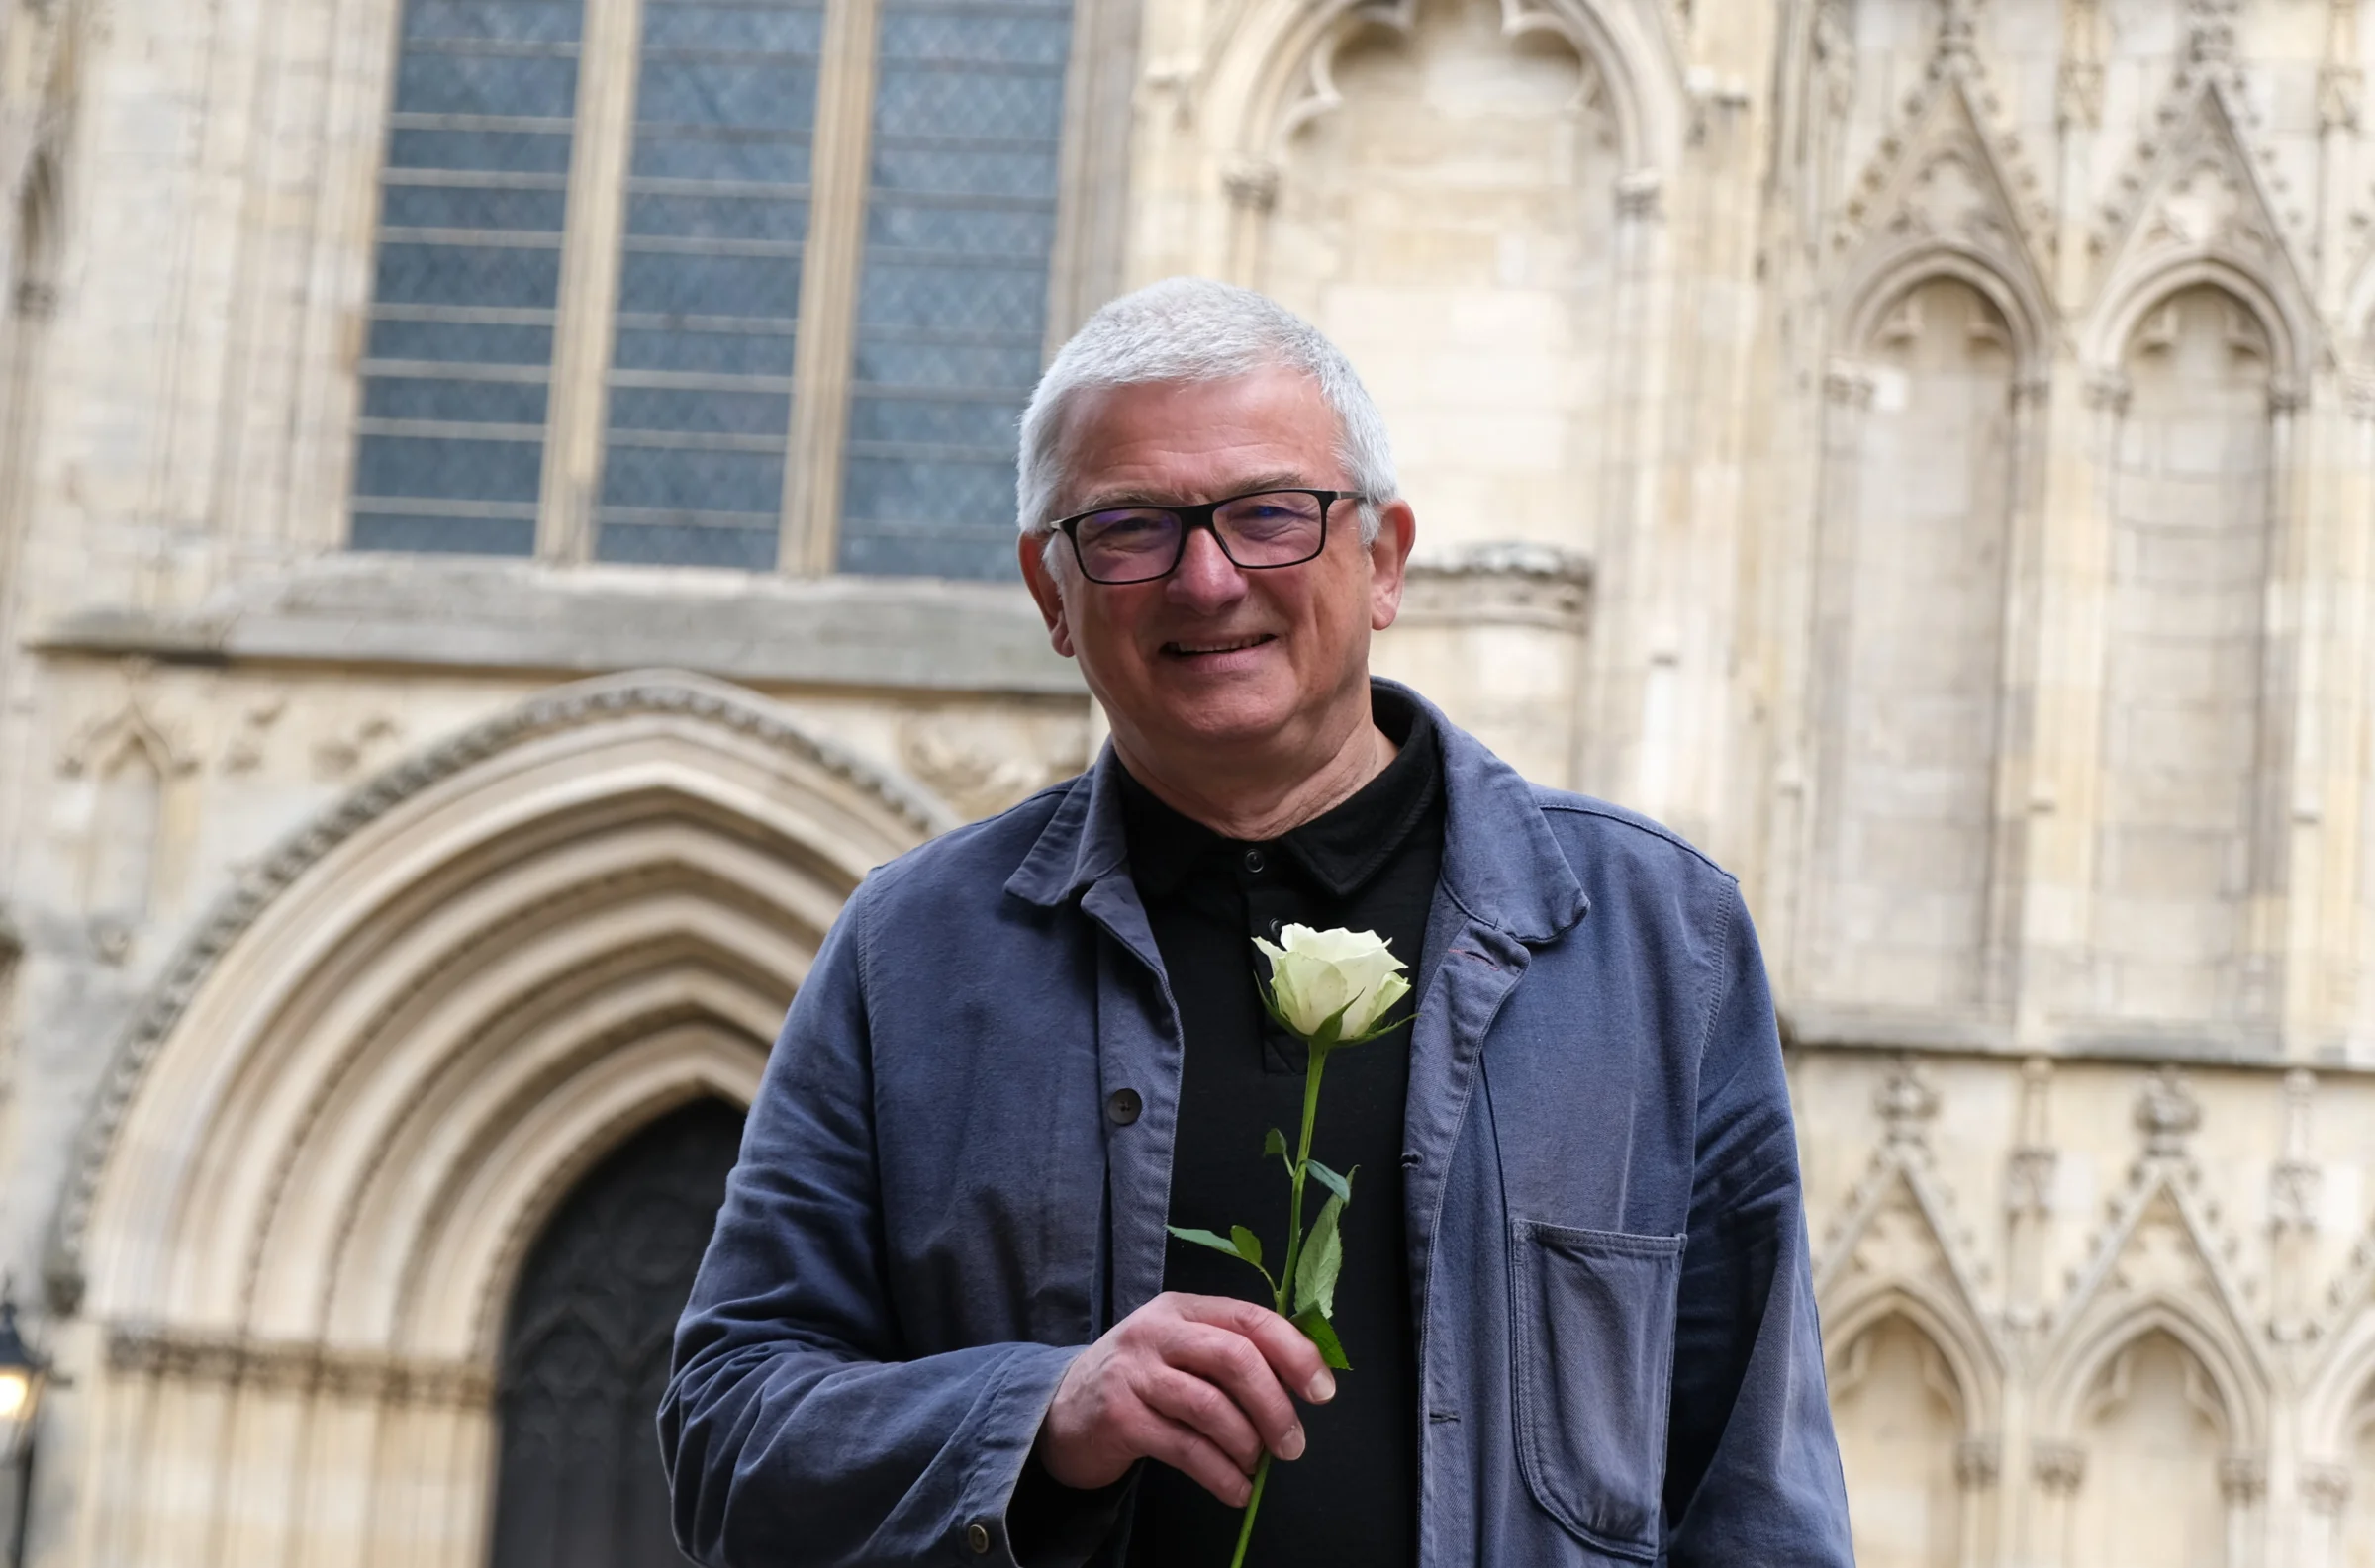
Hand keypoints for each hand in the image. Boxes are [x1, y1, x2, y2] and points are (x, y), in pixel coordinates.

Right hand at [1034, 1292, 1336, 1505]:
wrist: (1061, 1410)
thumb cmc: (1140, 1381)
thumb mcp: (1180, 1350)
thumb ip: (1230, 1354)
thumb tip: (1302, 1383)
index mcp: (1183, 1308)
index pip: (1250, 1318)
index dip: (1294, 1353)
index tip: (1322, 1391)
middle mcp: (1156, 1332)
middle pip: (1235, 1358)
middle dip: (1275, 1406)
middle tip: (1292, 1445)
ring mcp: (1134, 1373)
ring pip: (1211, 1407)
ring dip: (1247, 1445)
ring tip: (1256, 1467)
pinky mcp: (1119, 1417)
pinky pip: (1185, 1449)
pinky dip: (1221, 1475)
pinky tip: (1235, 1489)